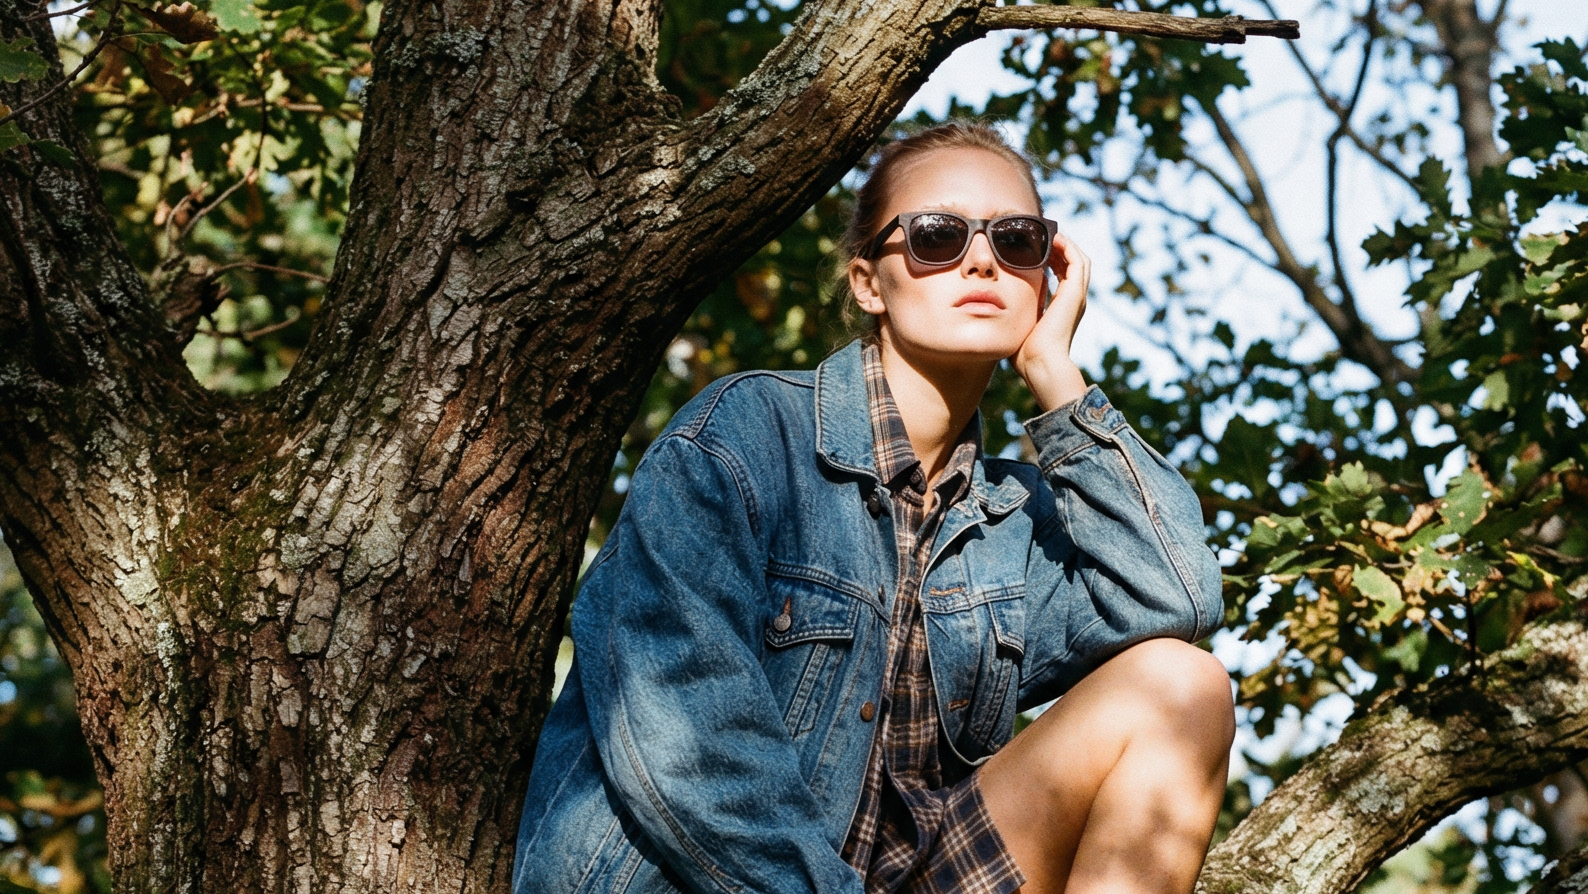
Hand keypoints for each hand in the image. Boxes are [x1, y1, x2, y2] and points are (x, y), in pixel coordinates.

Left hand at [1013, 231, 1090, 411]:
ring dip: (1066, 245)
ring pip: (1080, 260)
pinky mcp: (1074, 293)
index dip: (1053, 261)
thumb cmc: (1024, 354)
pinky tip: (1054, 238)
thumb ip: (1014, 312)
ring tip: (1051, 234)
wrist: (1039, 364)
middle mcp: (1074, 301)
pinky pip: (1077, 261)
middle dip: (1061, 249)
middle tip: (1044, 237)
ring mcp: (1076, 297)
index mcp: (1063, 308)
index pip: (1063, 276)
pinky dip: (1068, 247)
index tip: (1037, 250)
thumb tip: (996, 306)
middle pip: (1074, 265)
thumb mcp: (1018, 324)